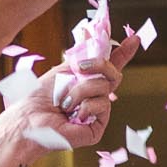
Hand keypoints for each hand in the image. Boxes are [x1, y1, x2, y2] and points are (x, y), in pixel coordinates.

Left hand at [6, 25, 135, 154]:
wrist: (30, 119)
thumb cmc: (38, 97)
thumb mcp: (62, 70)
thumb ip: (82, 59)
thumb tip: (94, 40)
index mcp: (85, 82)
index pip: (108, 67)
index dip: (122, 53)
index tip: (135, 39)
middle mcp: (93, 97)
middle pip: (114, 74)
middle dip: (99, 65)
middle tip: (80, 67)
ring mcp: (97, 112)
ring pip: (105, 89)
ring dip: (81, 91)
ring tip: (64, 103)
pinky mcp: (98, 127)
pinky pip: (103, 105)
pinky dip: (86, 106)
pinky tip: (73, 115)